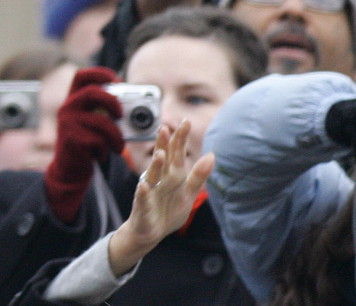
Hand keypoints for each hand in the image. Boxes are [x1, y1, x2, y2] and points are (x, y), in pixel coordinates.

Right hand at [44, 67, 124, 222]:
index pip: (82, 76)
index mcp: (73, 99)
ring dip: (115, 135)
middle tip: (121, 114)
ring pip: (99, 121)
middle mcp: (67, 107)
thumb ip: (107, 112)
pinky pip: (97, 140)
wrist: (69, 169)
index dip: (101, 73)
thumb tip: (138, 107)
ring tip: (120, 146)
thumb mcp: (94, 123)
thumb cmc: (87, 143)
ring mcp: (67, 123)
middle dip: (112, 101)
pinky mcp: (71, 139)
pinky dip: (105, 149)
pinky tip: (100, 155)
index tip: (118, 81)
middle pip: (91, 93)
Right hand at [107, 121, 214, 276]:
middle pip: (163, 159)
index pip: (176, 154)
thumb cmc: (168, 210)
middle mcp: (160, 179)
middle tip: (165, 128)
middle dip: (164, 145)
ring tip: (160, 155)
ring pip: (152, 176)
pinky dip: (143, 193)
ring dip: (155, 165)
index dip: (180, 139)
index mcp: (172, 175)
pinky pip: (142, 199)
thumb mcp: (188, 193)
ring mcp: (150, 192)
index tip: (186, 121)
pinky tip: (143, 187)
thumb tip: (212, 154)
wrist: (150, 233)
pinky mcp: (142, 207)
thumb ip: (199, 175)